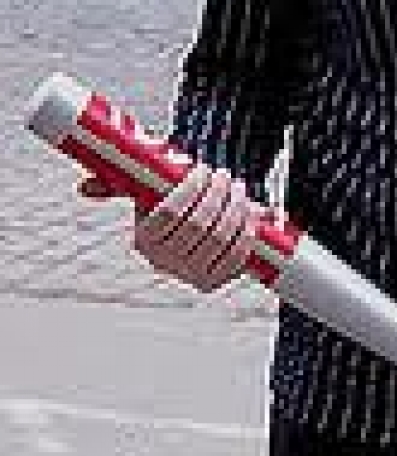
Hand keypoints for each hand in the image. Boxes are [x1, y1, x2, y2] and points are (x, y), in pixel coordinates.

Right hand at [78, 165, 260, 292]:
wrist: (199, 229)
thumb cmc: (169, 202)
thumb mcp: (142, 192)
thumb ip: (116, 184)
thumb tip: (84, 188)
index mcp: (144, 241)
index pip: (169, 212)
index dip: (190, 189)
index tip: (202, 168)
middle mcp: (165, 263)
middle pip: (197, 226)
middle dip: (216, 196)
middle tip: (224, 175)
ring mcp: (191, 276)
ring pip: (219, 239)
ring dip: (234, 210)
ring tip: (238, 189)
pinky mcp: (215, 282)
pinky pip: (236, 257)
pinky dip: (246, 232)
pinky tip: (249, 213)